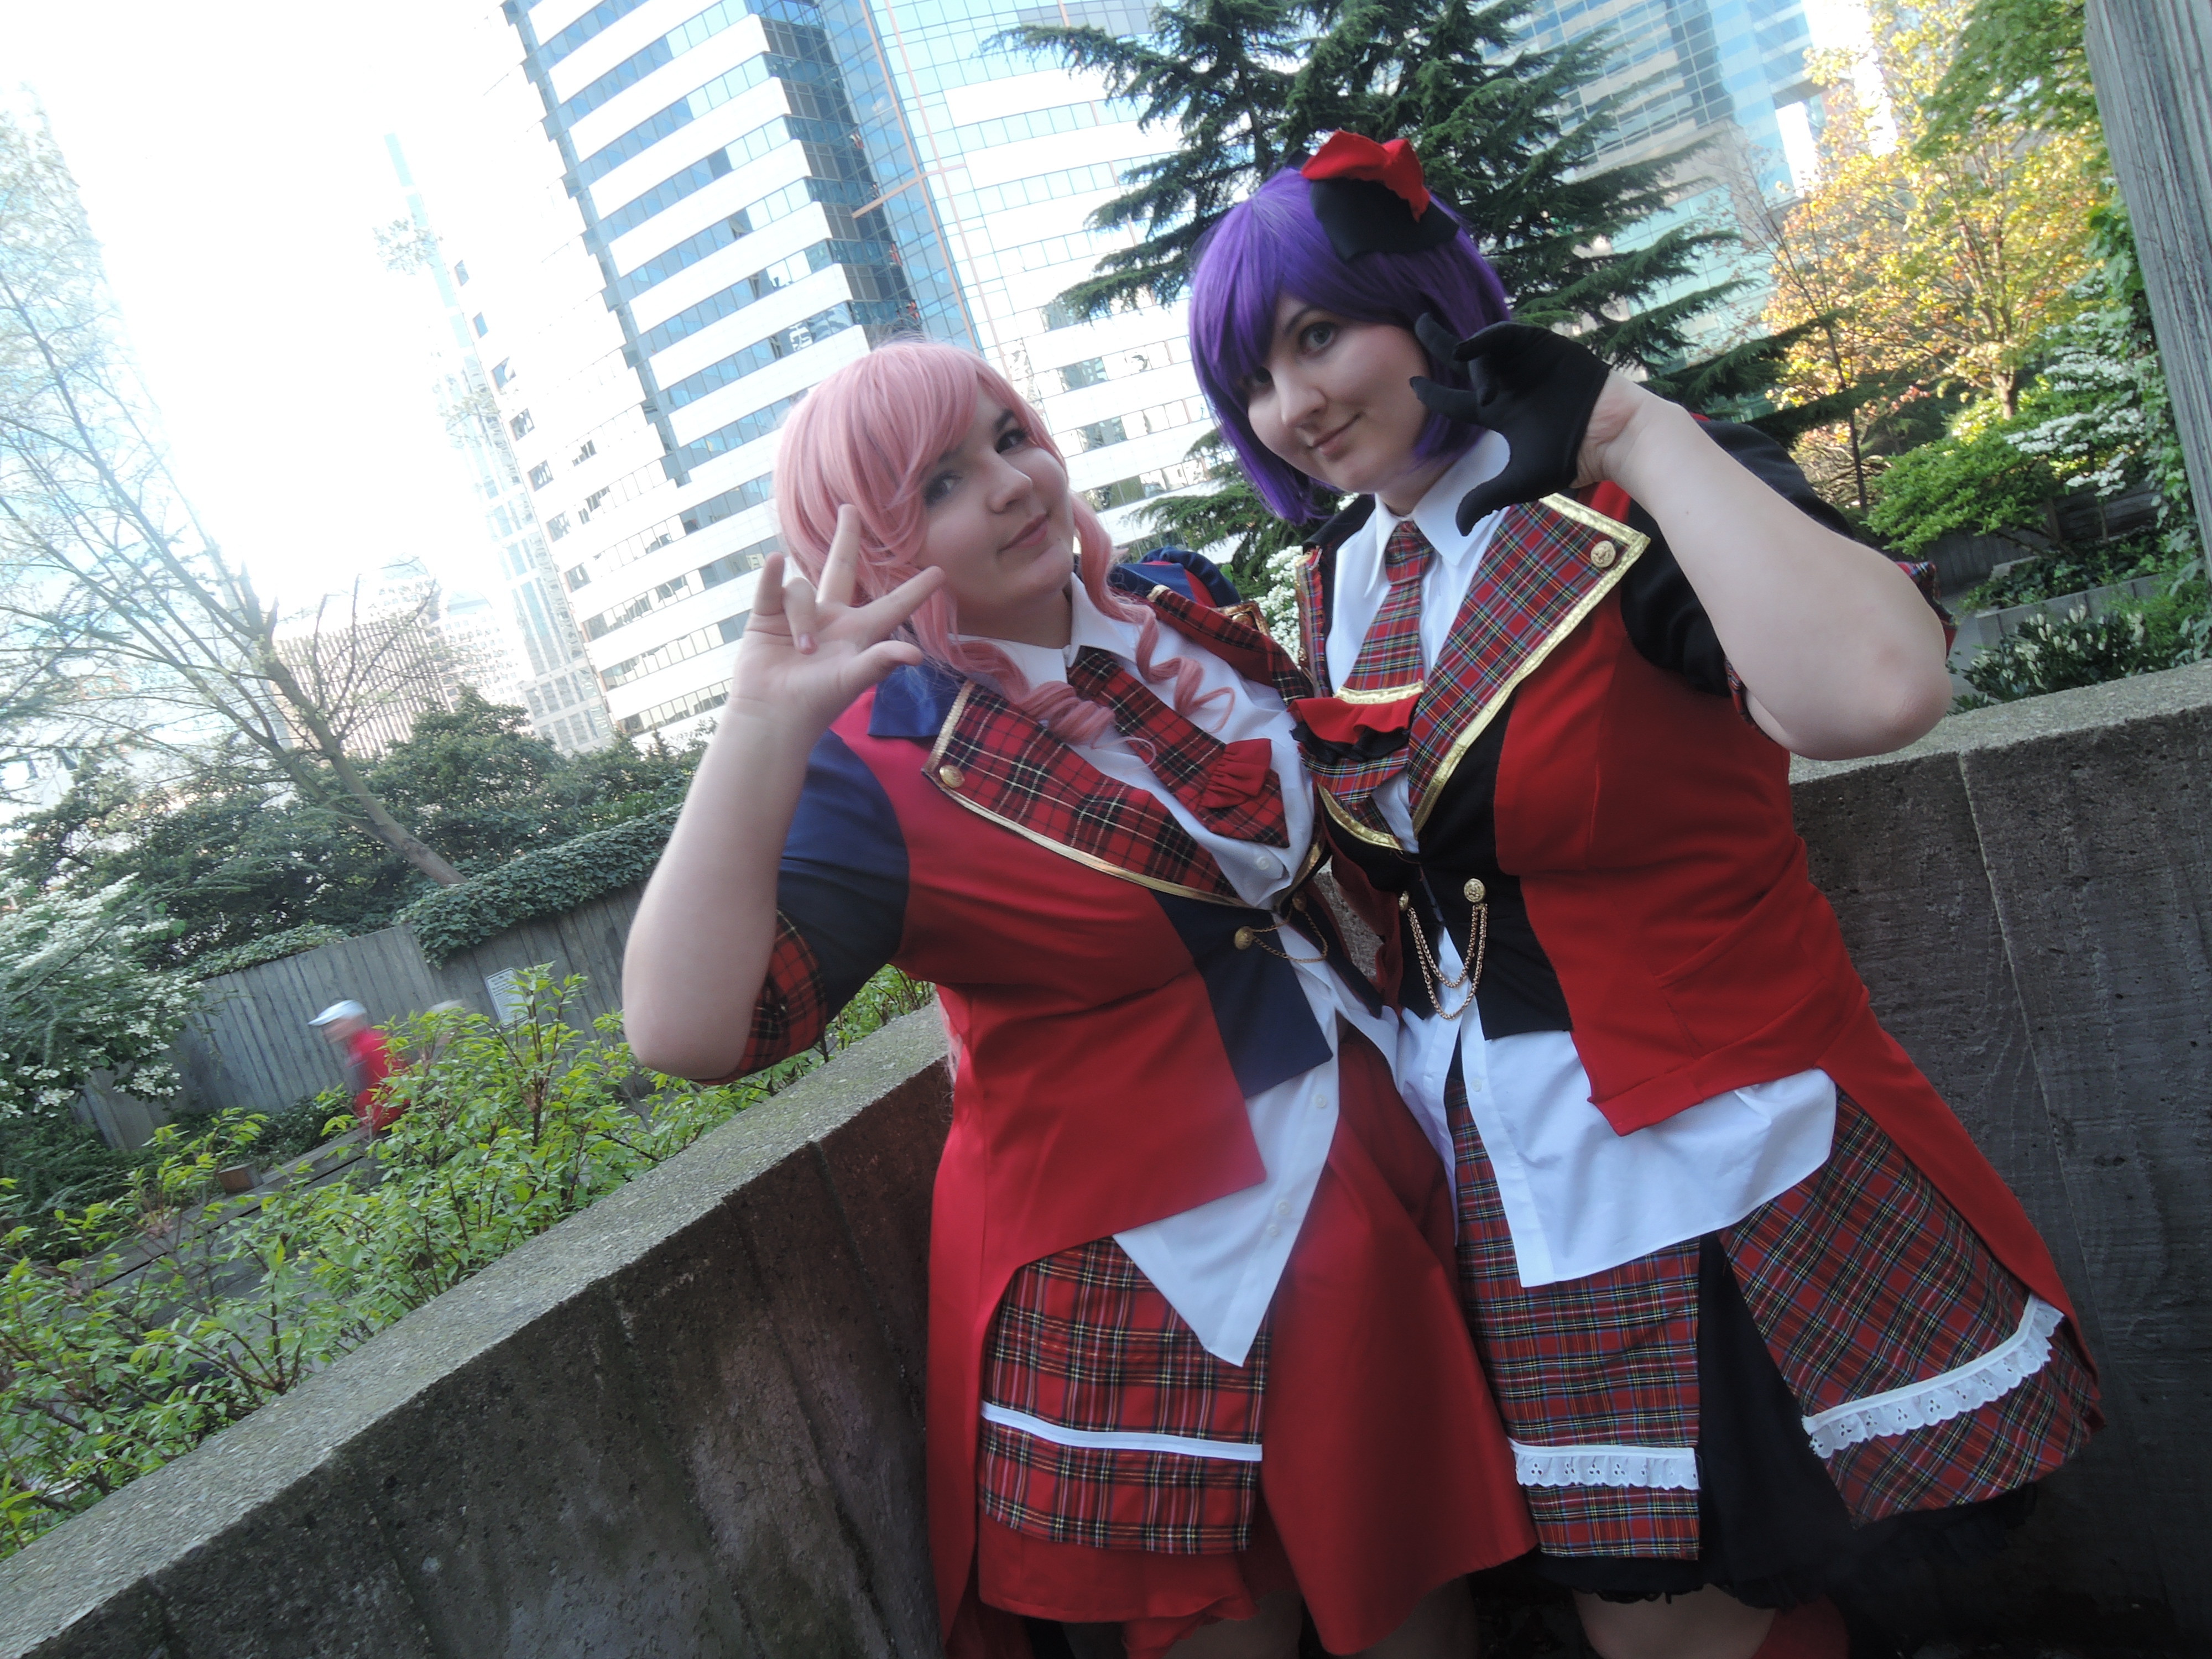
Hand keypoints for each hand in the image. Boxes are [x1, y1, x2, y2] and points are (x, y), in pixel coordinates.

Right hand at [731, 506, 944, 735]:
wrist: (772, 716)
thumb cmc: (817, 703)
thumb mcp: (852, 679)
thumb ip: (881, 662)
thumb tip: (916, 654)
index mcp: (858, 633)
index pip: (893, 606)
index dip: (915, 590)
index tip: (940, 572)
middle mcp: (830, 619)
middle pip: (840, 568)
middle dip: (846, 538)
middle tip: (849, 509)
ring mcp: (797, 616)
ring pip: (801, 588)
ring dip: (800, 617)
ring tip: (800, 652)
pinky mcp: (766, 617)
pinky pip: (771, 585)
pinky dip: (771, 575)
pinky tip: (773, 562)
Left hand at [1409, 318, 1624, 532]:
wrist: (1611, 434)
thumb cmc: (1569, 458)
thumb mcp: (1519, 481)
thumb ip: (1486, 498)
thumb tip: (1458, 528)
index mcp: (1499, 414)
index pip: (1457, 402)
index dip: (1434, 394)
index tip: (1413, 385)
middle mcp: (1508, 385)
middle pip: (1466, 362)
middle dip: (1441, 342)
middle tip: (1420, 326)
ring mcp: (1524, 364)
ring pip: (1484, 351)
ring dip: (1470, 357)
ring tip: (1471, 375)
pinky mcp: (1542, 345)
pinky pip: (1506, 335)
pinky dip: (1485, 338)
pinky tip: (1468, 348)